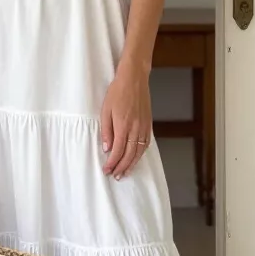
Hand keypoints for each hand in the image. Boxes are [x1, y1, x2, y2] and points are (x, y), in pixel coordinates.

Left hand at [100, 60, 152, 179]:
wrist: (134, 79)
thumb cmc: (117, 92)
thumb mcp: (105, 110)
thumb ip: (106, 131)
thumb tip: (107, 148)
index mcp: (123, 125)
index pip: (118, 150)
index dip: (112, 163)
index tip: (107, 170)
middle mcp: (135, 128)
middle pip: (130, 154)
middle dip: (122, 167)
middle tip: (115, 176)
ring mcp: (144, 126)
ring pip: (139, 151)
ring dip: (132, 164)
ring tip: (125, 172)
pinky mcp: (149, 124)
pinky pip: (146, 144)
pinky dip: (141, 154)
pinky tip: (136, 158)